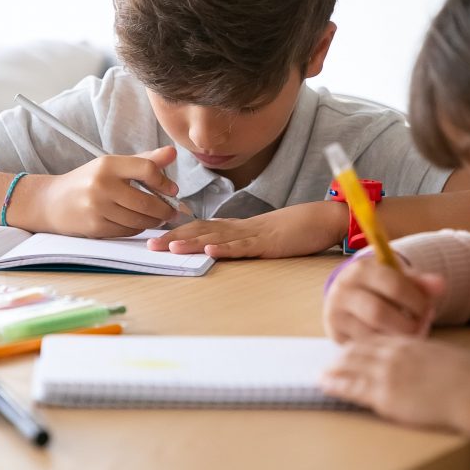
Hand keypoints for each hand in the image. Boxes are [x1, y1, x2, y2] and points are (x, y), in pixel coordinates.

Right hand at [30, 146, 180, 237]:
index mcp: (108, 164)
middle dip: (165, 209)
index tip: (172, 190)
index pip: (147, 169)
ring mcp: (97, 207)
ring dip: (154, 221)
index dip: (164, 181)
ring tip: (159, 218)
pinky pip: (127, 231)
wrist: (53, 202)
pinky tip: (139, 223)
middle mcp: (102, 184)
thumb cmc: (89, 181)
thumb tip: (173, 153)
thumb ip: (145, 160)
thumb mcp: (113, 165)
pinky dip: (138, 228)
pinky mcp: (95, 227)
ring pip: (139, 220)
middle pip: (147, 201)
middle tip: (173, 211)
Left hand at [145, 200, 346, 258]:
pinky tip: (212, 249)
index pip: (200, 228)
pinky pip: (245, 246)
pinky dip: (227, 248)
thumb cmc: (293, 230)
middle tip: (149, 245)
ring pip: (218, 237)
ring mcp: (254, 234)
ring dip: (193, 242)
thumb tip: (217, 250)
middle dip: (174, 237)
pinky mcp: (269, 243)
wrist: (320, 219)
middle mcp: (239, 228)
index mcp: (236, 228)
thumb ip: (239, 243)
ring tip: (171, 247)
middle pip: (201, 230)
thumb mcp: (260, 239)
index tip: (153, 240)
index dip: (176, 232)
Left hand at [321, 336, 469, 469]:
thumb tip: (427, 365)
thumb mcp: (444, 358)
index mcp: (410, 343)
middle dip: (342, 356)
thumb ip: (428, 357)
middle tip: (330, 360)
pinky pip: (353, 387)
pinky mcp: (385, 394)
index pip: (377, 340)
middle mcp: (395, 354)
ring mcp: (388, 373)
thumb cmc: (469, 377)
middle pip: (359, 351)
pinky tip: (325, 384)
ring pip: (351, 366)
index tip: (351, 348)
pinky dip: (336, 384)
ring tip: (321, 372)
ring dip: (334, 369)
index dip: (361, 345)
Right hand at [323, 257, 444, 341]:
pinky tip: (396, 344)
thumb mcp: (398, 278)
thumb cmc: (380, 287)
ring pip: (370, 334)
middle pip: (379, 313)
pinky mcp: (335, 335)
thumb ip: (420, 283)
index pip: (393, 285)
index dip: (416, 300)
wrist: (349, 297)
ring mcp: (336, 314)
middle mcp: (343, 290)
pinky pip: (365, 347)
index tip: (427, 308)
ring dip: (396, 338)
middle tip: (420, 326)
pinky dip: (384, 348)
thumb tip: (441, 285)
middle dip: (406, 323)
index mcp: (360, 269)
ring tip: (411, 335)